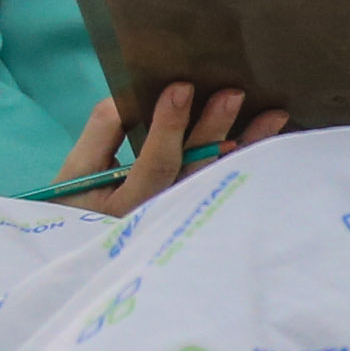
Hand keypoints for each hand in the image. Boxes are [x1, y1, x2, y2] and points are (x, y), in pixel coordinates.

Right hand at [53, 83, 285, 217]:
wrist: (87, 262)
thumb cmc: (78, 208)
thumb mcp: (74, 177)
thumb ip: (101, 135)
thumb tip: (128, 97)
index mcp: (125, 208)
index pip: (156, 166)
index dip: (169, 127)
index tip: (181, 88)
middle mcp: (161, 220)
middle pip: (196, 172)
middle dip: (214, 130)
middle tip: (233, 93)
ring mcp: (184, 223)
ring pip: (220, 182)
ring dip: (248, 146)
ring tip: (274, 115)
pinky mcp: (200, 221)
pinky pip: (228, 190)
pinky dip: (250, 165)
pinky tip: (272, 141)